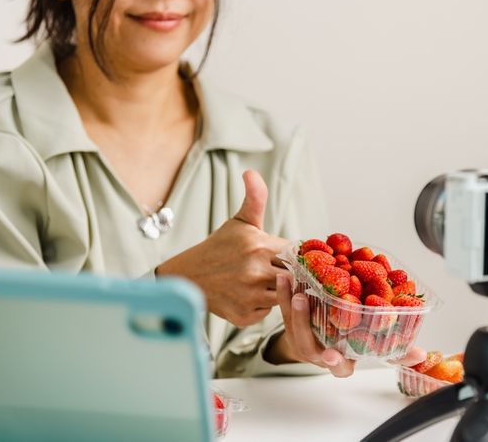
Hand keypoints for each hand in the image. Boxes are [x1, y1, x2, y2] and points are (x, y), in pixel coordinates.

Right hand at [156, 170, 287, 326]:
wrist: (188, 277)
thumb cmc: (219, 247)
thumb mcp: (240, 222)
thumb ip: (255, 198)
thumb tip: (250, 172)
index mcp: (260, 247)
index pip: (299, 255)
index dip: (298, 257)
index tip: (291, 257)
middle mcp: (256, 272)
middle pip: (295, 277)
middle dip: (292, 275)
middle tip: (279, 272)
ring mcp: (250, 296)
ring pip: (284, 296)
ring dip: (279, 291)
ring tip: (265, 282)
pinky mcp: (244, 316)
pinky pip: (268, 313)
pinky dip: (263, 306)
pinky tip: (252, 296)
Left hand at [267, 274, 426, 376]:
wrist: (325, 344)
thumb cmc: (353, 345)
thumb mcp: (376, 351)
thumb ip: (398, 353)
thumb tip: (422, 354)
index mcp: (340, 362)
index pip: (338, 368)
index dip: (335, 363)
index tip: (333, 355)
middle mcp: (319, 354)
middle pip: (306, 343)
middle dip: (303, 321)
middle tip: (303, 300)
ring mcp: (303, 341)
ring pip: (292, 325)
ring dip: (289, 301)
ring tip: (292, 280)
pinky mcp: (291, 326)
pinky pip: (283, 310)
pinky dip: (283, 292)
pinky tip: (285, 274)